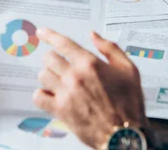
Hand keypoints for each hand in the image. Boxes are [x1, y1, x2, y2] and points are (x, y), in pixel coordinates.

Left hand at [33, 28, 147, 149]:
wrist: (125, 134)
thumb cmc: (129, 103)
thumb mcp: (128, 69)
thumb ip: (110, 48)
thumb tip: (94, 36)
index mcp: (90, 63)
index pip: (63, 43)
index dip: (49, 35)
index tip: (42, 32)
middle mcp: (75, 76)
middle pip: (49, 58)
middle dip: (53, 58)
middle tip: (58, 63)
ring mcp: (66, 94)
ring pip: (43, 75)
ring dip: (48, 75)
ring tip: (56, 79)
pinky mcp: (61, 111)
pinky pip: (39, 97)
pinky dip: (41, 94)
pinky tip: (50, 94)